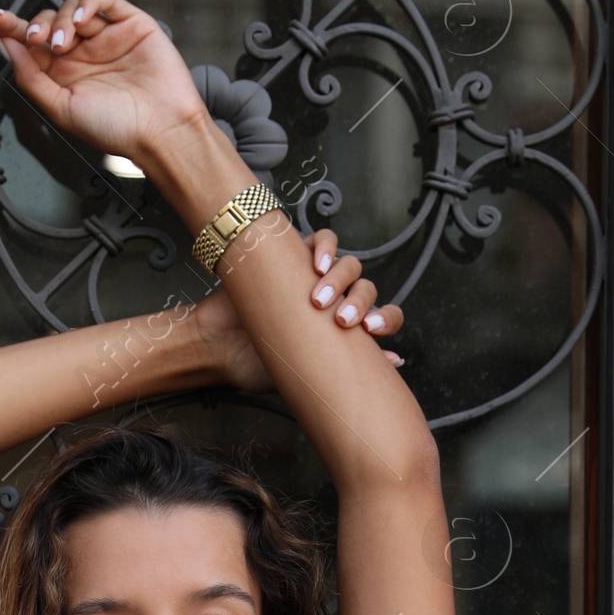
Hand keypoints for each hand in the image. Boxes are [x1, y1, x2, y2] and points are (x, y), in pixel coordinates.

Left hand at [0, 0, 208, 163]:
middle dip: (39, 26)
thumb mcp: (61, 109)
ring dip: (61, 19)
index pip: (35, 44)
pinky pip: (105, 1)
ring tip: (63, 42)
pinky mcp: (131, 25)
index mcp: (66, 76)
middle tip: (37, 40)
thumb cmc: (118, 130)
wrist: (162, 130)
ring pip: (74, 10)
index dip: (15, 30)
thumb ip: (31, 77)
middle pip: (51, 22)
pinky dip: (88, 2)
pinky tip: (80, 18)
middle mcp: (85, 55)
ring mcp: (107, 38)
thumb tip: (8, 46)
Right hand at [191, 228, 404, 392]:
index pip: (383, 315)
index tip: (372, 330)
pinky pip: (323, 240)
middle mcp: (334, 300)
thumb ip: (348, 367)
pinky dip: (326, 246)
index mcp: (344, 328)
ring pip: (349, 265)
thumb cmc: (258, 364)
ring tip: (320, 297)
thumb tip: (395, 362)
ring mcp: (314, 277)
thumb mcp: (306, 374)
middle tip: (342, 320)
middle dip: (361, 302)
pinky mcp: (294, 256)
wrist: (218, 347)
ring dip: (342, 278)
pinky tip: (317, 262)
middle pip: (366, 288)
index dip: (386, 318)